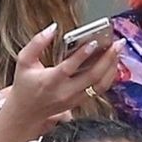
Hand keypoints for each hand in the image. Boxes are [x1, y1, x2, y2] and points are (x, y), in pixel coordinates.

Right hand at [0, 23, 125, 141]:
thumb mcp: (23, 61)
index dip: (82, 55)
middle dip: (107, 59)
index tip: (94, 42)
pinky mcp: (80, 102)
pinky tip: (113, 62)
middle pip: (91, 76)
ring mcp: (74, 99)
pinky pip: (99, 89)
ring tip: (118, 51)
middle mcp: (65, 92)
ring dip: (111, 67)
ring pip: (99, 84)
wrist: (26, 113)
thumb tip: (53, 28)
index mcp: (50, 81)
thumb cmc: (25, 85)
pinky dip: (109, 75)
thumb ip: (37, 43)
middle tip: (116, 43)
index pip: (68, 68)